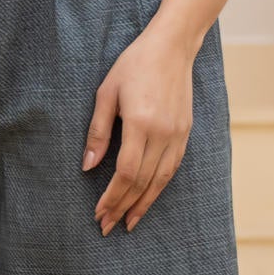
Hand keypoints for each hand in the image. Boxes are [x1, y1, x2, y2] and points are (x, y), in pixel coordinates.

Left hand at [82, 24, 196, 232]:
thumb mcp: (106, 93)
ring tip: (129, 222)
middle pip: (143, 182)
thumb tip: (87, 167)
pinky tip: (149, 198)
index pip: (126, 173)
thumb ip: (97, 131)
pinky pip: (172, 168)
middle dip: (124, 207)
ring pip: (161, 180)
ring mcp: (178, 134)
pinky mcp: (186, 132)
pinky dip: (159, 187)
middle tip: (108, 226)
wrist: (172, 47)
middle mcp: (163, 133)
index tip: (99, 213)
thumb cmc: (133, 65)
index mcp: (141, 123)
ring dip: (144, 204)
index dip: (112, 196)